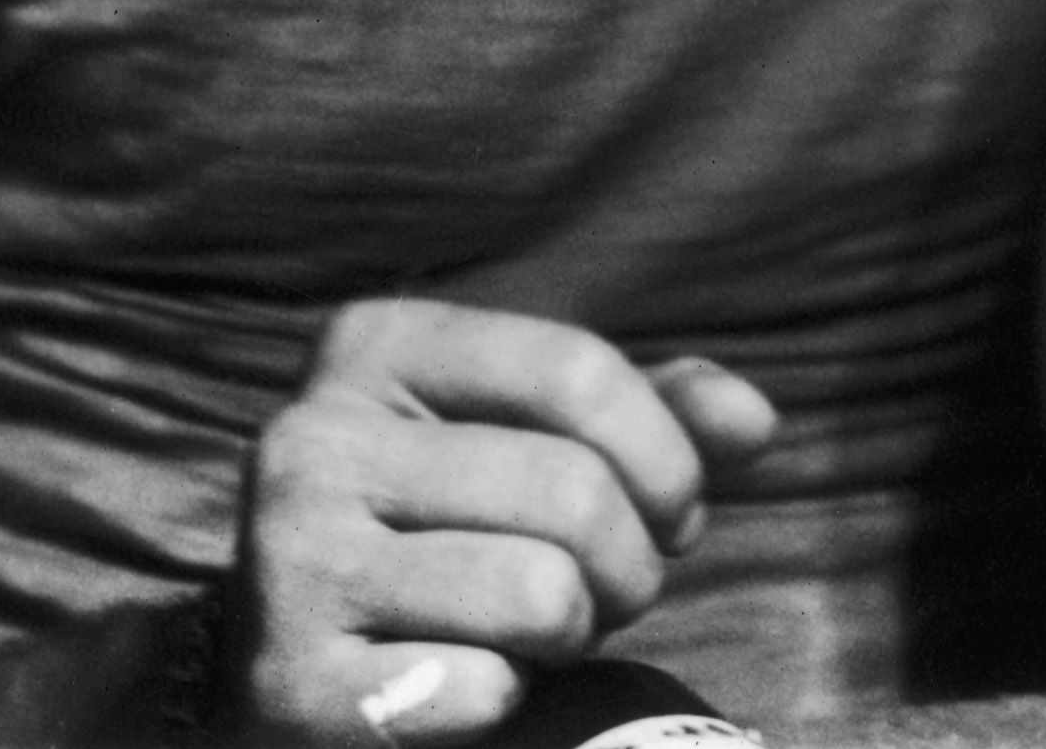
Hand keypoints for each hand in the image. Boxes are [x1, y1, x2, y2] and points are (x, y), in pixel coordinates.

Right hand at [224, 301, 777, 744]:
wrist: (300, 672)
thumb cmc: (449, 539)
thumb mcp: (539, 446)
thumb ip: (652, 418)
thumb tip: (754, 418)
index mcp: (372, 347)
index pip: (575, 368)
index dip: (665, 454)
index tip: (675, 508)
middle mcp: (312, 440)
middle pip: (573, 490)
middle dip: (633, 562)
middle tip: (610, 590)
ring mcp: (291, 563)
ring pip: (541, 593)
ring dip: (574, 631)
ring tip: (539, 630)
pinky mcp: (293, 684)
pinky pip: (485, 690)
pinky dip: (505, 699)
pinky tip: (460, 682)